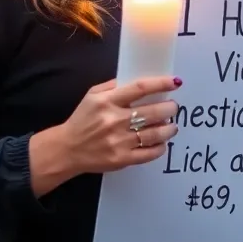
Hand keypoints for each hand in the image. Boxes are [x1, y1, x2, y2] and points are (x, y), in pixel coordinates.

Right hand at [58, 76, 180, 174]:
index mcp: (108, 101)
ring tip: (172, 125)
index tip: (175, 82)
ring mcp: (119, 142)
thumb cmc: (82, 119)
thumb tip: (137, 81)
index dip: (160, 84)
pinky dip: (160, 147)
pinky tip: (162, 142)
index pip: (140, 88)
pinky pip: (149, 154)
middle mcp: (115, 120)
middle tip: (173, 107)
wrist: (67, 149)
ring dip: (169, 128)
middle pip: (152, 112)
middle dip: (169, 108)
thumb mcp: (92, 95)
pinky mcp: (122, 159)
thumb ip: (113, 86)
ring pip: (154, 134)